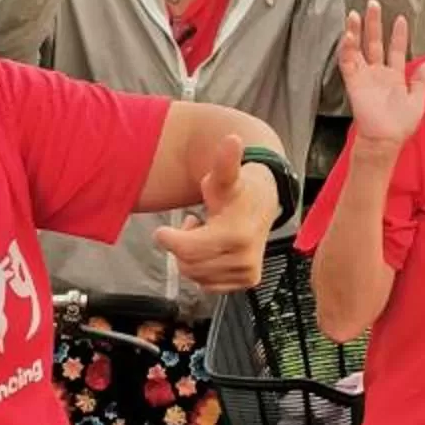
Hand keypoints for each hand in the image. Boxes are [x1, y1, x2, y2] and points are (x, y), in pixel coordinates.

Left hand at [154, 135, 279, 290]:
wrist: (263, 203)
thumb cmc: (237, 189)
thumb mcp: (225, 176)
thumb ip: (224, 162)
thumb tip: (232, 139)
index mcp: (237, 235)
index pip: (188, 251)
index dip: (170, 240)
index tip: (162, 231)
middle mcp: (245, 259)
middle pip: (189, 265)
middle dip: (183, 246)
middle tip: (193, 224)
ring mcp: (247, 272)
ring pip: (196, 276)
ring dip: (193, 257)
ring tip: (205, 234)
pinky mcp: (247, 281)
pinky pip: (207, 285)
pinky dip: (203, 269)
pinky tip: (212, 249)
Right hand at [337, 0, 424, 153]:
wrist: (385, 139)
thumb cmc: (400, 125)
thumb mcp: (419, 100)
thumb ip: (422, 80)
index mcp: (394, 77)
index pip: (395, 50)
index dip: (398, 35)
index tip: (401, 19)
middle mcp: (377, 73)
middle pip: (374, 43)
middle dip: (373, 24)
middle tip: (373, 5)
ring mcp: (364, 76)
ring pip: (358, 48)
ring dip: (356, 31)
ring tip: (355, 14)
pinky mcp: (353, 82)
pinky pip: (347, 62)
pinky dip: (347, 48)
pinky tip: (348, 34)